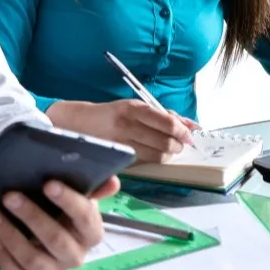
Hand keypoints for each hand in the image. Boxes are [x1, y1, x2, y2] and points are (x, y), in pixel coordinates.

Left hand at [0, 176, 121, 269]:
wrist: (48, 230)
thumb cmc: (63, 209)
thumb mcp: (78, 195)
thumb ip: (94, 187)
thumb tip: (112, 181)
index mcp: (91, 233)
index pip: (85, 217)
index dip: (68, 201)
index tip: (48, 184)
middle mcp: (75, 255)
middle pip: (55, 240)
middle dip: (31, 216)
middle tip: (9, 195)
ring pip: (32, 260)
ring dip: (10, 235)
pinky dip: (4, 260)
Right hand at [49, 100, 193, 162]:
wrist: (79, 124)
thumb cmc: (113, 114)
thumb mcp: (136, 107)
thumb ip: (163, 115)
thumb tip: (191, 125)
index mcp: (134, 108)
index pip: (168, 123)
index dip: (183, 132)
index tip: (189, 135)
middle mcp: (128, 125)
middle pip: (166, 142)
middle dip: (178, 145)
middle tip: (178, 144)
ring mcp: (123, 144)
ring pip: (158, 156)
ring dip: (168, 155)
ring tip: (166, 150)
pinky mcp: (119, 159)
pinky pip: (146, 162)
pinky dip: (153, 160)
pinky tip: (151, 154)